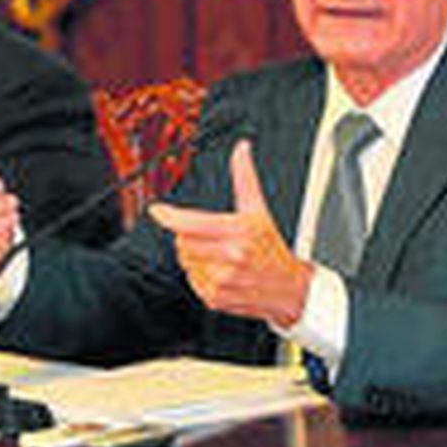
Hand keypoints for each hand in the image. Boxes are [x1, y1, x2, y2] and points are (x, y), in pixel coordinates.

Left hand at [149, 141, 312, 326]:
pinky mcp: (216, 297)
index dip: (170, 216)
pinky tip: (219, 272)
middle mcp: (231, 256)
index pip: (191, 222)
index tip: (157, 210)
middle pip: (183, 241)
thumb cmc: (271, 248)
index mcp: (239, 231)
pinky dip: (199, 276)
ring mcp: (222, 279)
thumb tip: (241, 149)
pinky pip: (191, 281)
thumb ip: (245, 177)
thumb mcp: (259, 210)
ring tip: (220, 257)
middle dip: (191, 236)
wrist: (289, 288)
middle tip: (213, 238)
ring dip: (195, 257)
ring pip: (185, 262)